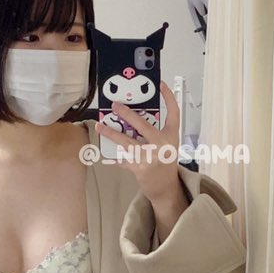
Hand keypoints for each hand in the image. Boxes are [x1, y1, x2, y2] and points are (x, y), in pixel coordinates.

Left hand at [96, 80, 184, 205]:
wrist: (166, 188)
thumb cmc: (164, 162)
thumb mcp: (167, 144)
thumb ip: (155, 132)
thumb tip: (132, 118)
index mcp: (171, 136)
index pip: (173, 112)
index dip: (169, 97)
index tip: (161, 84)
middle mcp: (163, 145)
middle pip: (143, 124)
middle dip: (127, 113)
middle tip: (115, 105)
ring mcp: (151, 157)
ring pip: (127, 142)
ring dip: (111, 133)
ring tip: (100, 126)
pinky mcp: (140, 168)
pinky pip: (123, 158)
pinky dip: (116, 157)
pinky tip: (110, 156)